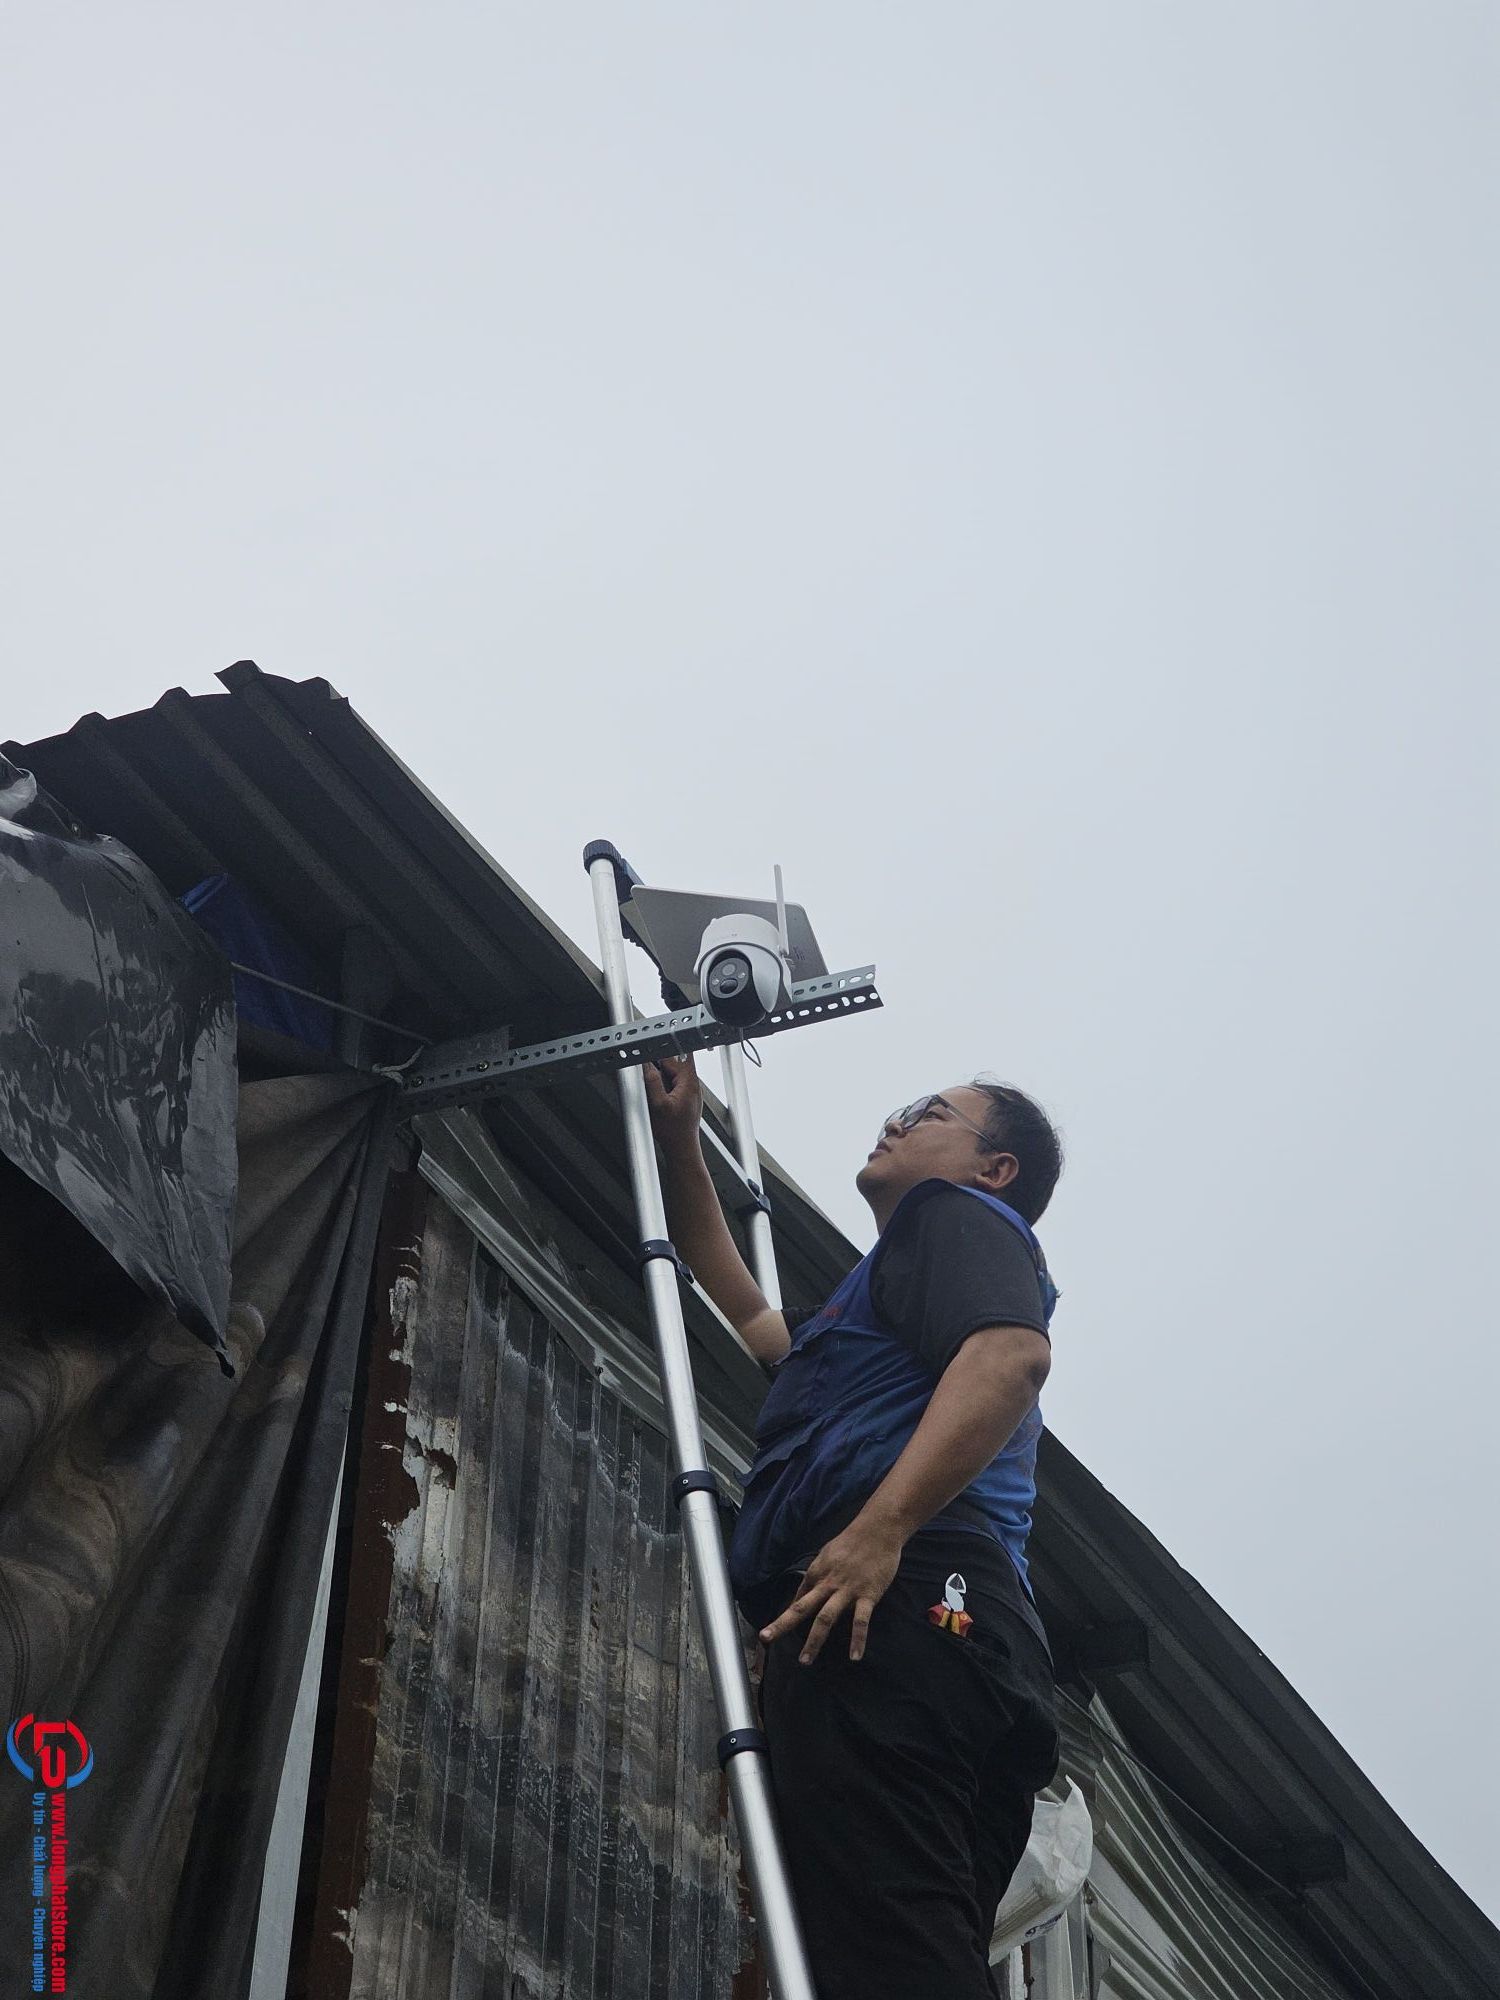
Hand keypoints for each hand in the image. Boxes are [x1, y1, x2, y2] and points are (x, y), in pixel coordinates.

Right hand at [643, 1055, 702, 1151]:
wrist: (681, 1148)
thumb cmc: (673, 1132)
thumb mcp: (658, 1105)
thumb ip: (653, 1082)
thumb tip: (647, 1065)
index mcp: (689, 1082)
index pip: (675, 1056)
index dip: (660, 1054)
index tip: (649, 1053)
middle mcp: (693, 1085)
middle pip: (674, 1063)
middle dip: (660, 1066)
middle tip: (650, 1075)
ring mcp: (690, 1092)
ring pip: (673, 1074)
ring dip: (662, 1077)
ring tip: (655, 1089)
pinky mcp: (686, 1099)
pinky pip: (674, 1084)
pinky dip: (665, 1086)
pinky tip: (659, 1097)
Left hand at [758, 1516, 904, 1664]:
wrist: (878, 1529)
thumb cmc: (853, 1541)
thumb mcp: (827, 1554)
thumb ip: (817, 1574)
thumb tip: (805, 1592)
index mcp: (817, 1572)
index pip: (799, 1598)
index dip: (786, 1615)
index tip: (773, 1631)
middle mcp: (827, 1583)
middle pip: (802, 1608)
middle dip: (782, 1624)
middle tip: (766, 1639)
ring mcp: (847, 1590)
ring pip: (825, 1618)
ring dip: (814, 1641)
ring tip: (805, 1661)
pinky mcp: (867, 1595)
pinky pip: (861, 1621)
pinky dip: (858, 1640)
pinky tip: (855, 1656)